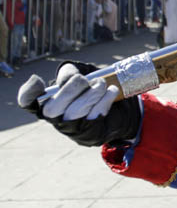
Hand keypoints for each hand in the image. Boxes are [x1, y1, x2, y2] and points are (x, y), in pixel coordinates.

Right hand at [17, 62, 140, 146]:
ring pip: (75, 112)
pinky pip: (95, 116)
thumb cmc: (91, 91)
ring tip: (101, 83)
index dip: (27, 94)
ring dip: (91, 93)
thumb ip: (68, 73)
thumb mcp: (78, 77)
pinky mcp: (91, 134)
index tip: (37, 80)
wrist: (117, 111)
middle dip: (70, 89)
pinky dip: (105, 99)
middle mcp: (56, 119)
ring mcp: (73, 129)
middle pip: (52, 109)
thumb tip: (67, 79)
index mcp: (48, 104)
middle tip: (84, 79)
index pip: (28, 103)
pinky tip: (111, 90)